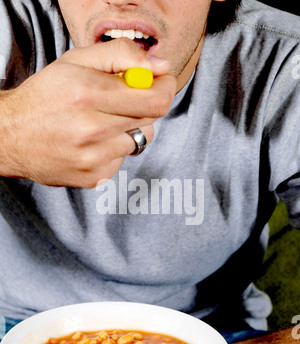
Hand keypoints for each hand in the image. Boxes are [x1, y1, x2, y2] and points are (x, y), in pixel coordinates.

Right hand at [0, 38, 175, 187]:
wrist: (11, 136)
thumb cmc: (45, 96)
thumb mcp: (77, 61)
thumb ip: (121, 56)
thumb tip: (161, 68)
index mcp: (88, 94)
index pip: (155, 99)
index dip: (163, 89)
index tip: (158, 84)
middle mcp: (92, 129)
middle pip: (151, 120)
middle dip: (144, 105)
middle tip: (123, 99)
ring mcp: (93, 158)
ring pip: (139, 140)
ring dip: (129, 128)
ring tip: (101, 123)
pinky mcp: (93, 177)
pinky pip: (123, 160)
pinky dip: (115, 149)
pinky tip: (93, 142)